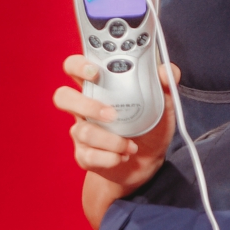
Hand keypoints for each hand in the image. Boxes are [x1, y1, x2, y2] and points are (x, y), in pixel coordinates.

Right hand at [53, 54, 179, 194]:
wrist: (148, 163)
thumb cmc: (151, 128)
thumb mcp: (163, 106)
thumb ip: (165, 86)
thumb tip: (167, 71)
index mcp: (99, 88)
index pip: (75, 68)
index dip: (78, 66)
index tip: (95, 72)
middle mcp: (85, 108)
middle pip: (63, 97)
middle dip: (85, 105)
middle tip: (111, 115)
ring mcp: (82, 132)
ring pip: (82, 131)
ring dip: (111, 140)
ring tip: (131, 146)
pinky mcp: (84, 155)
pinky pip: (89, 155)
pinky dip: (111, 158)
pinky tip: (124, 156)